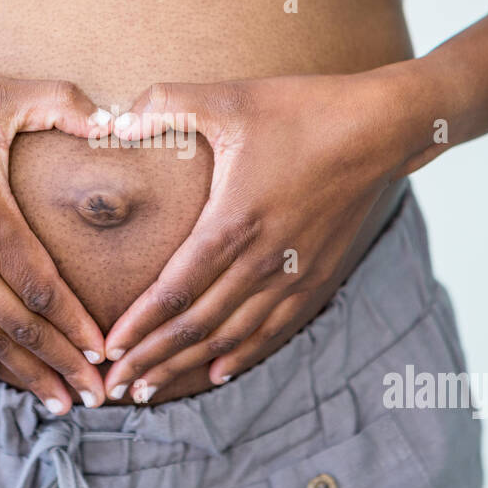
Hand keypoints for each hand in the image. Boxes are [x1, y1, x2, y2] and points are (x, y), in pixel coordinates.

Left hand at [101, 63, 437, 401]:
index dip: (139, 325)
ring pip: (231, 336)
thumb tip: (111, 120)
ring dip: (188, 366)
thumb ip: (167, 105)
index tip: (107, 351)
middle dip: (151, 359)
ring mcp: (292, 274)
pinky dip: (241, 355)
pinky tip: (218, 372)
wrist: (379, 129)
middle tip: (115, 387)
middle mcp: (262, 260)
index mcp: (233, 223)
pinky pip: (273, 330)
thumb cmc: (302, 110)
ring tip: (151, 388)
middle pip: (196, 327)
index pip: (175, 291)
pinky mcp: (316, 276)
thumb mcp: (230, 98)